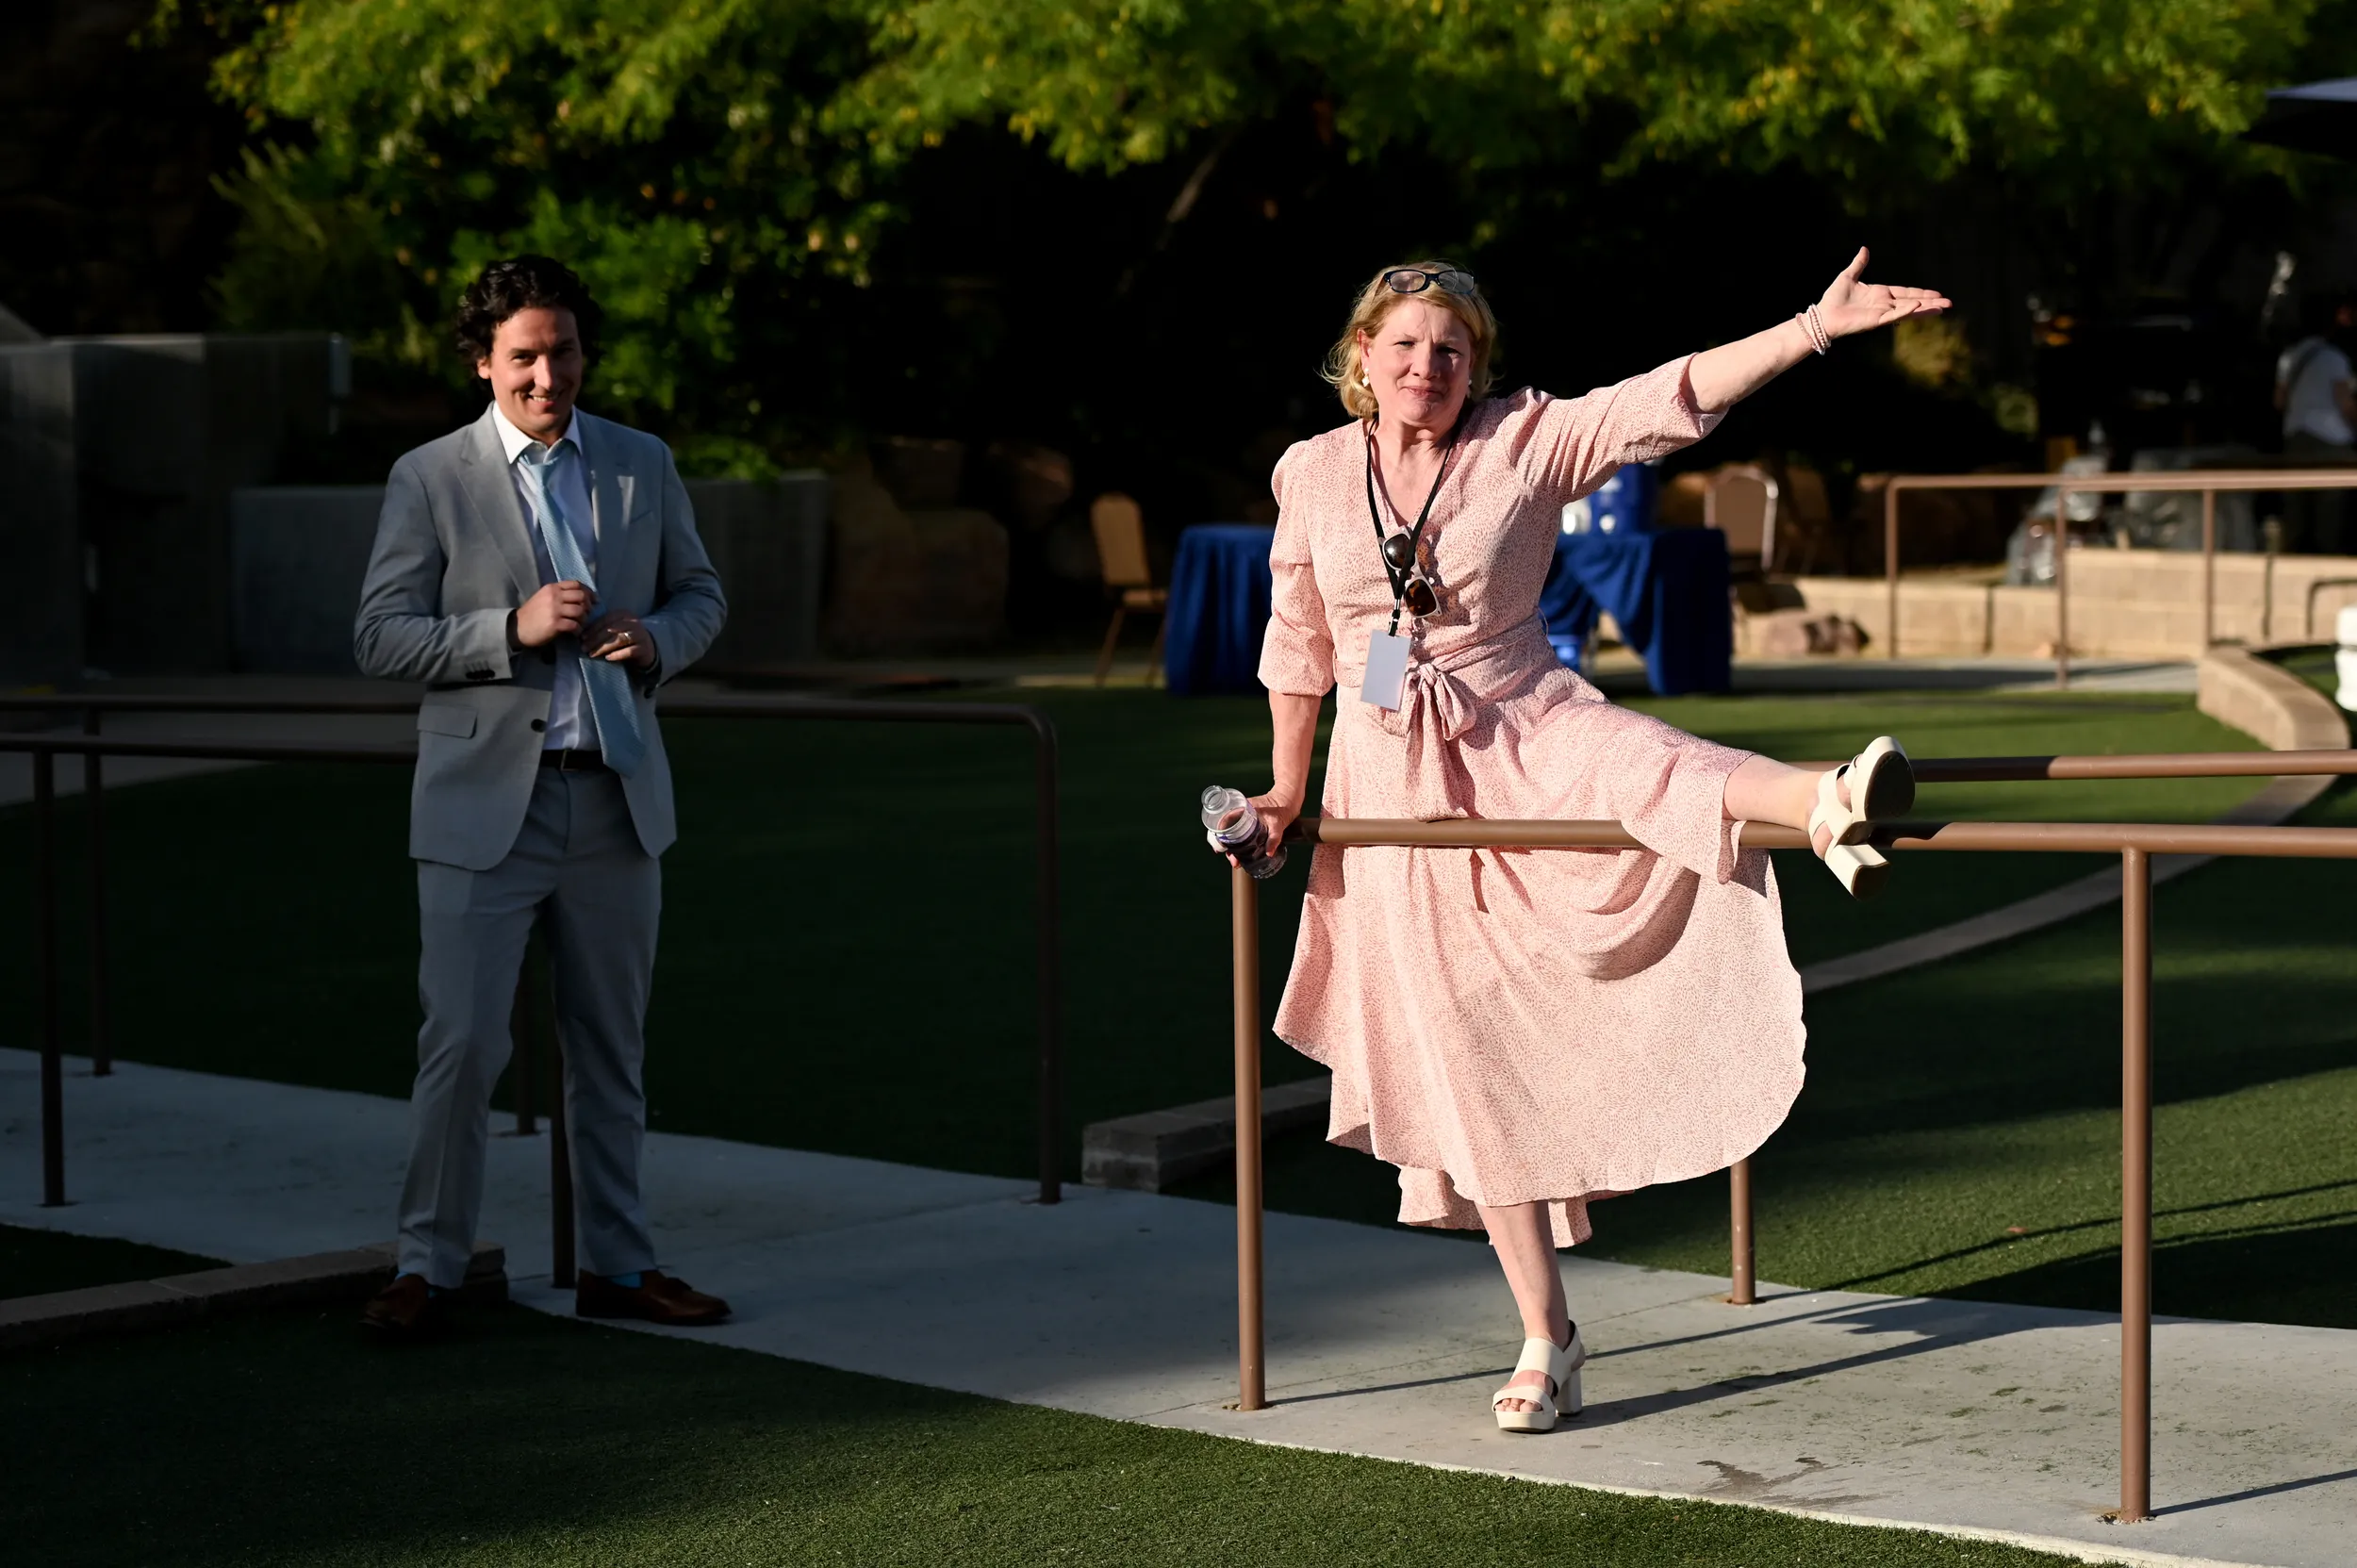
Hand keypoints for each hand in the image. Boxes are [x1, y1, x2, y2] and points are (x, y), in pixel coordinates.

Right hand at [515, 580, 592, 646]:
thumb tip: (582, 597)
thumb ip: (559, 594)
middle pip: (581, 596)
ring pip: (580, 611)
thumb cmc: (532, 613)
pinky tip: (575, 632)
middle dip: (588, 605)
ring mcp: (554, 610)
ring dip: (584, 619)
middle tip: (588, 613)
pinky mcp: (554, 624)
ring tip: (580, 624)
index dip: (588, 592)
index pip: (576, 584)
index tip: (594, 600)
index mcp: (552, 588)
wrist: (516, 627)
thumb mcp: (544, 597)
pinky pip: (574, 625)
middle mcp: (554, 596)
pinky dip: (578, 630)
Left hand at [583, 610, 655, 668]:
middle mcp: (633, 622)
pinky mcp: (643, 648)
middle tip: (584, 647)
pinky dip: (617, 655)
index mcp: (624, 614)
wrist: (646, 649)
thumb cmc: (625, 638)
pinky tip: (608, 658)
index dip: (593, 628)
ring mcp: (640, 635)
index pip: (606, 619)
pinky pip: (629, 651)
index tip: (582, 637)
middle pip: (611, 629)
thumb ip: (602, 627)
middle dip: (595, 639)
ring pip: (619, 640)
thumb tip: (581, 633)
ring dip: (603, 647)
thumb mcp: (615, 628)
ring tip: (592, 654)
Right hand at [1212, 791, 1301, 867]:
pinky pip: (1239, 832)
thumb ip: (1274, 839)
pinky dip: (1238, 843)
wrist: (1288, 800)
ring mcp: (1244, 817)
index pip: (1225, 822)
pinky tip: (1240, 853)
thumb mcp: (1278, 825)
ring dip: (1233, 847)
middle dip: (1227, 847)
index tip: (1221, 849)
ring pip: (1233, 833)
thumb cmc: (1282, 808)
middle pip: (1227, 831)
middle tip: (1233, 860)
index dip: (1220, 836)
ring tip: (1236, 860)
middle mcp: (1241, 812)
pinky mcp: (1249, 822)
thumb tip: (1269, 853)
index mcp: (1243, 809)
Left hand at [1816, 247, 1950, 339]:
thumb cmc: (1833, 298)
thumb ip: (1859, 263)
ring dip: (1925, 309)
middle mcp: (1884, 305)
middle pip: (1913, 303)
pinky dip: (1906, 311)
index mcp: (1881, 294)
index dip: (1921, 293)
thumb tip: (1865, 249)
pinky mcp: (1875, 321)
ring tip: (1942, 308)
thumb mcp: (1848, 276)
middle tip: (1949, 303)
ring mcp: (1882, 314)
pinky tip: (1918, 306)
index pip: (1906, 293)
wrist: (1822, 314)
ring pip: (1908, 310)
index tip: (1937, 294)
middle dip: (1931, 303)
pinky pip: (1894, 315)